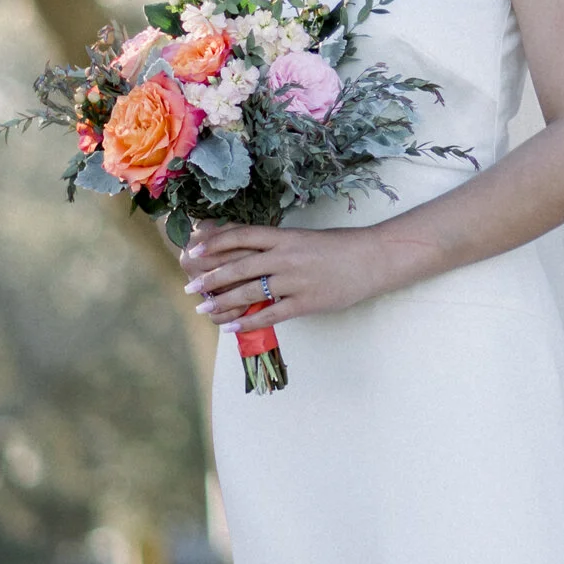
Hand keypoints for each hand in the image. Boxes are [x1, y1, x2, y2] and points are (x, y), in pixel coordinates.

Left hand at [183, 220, 391, 328]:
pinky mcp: (306, 302)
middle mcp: (286, 257)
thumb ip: (277, 246)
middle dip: (210, 279)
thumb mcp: (305, 238)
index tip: (194, 253)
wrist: (373, 258)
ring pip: (249, 293)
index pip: (241, 236)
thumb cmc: (340, 247)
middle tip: (190, 288)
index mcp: (285, 236)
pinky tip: (231, 327)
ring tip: (204, 309)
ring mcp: (295, 281)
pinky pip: (270, 315)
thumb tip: (246, 253)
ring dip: (222, 302)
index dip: (215, 244)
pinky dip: (248, 322)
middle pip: (238, 267)